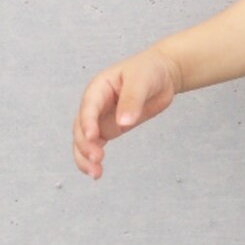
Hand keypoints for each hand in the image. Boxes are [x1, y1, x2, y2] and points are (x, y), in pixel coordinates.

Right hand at [72, 48, 181, 178]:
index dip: (88, 122)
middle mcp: (95, 104)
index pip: (89, 106)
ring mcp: (101, 118)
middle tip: (97, 159)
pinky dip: (93, 158)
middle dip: (85, 144)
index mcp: (99, 87)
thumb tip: (124, 123)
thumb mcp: (142, 81)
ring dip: (85, 156)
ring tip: (95, 173)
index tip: (93, 137)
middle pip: (81, 127)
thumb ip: (132, 100)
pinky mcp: (110, 128)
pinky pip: (96, 145)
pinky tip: (97, 172)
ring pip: (84, 140)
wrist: (163, 74)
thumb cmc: (149, 70)